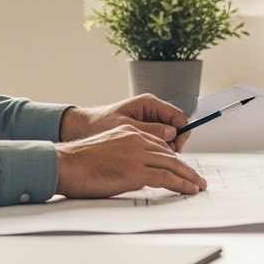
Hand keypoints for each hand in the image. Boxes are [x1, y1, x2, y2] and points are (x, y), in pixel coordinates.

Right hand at [56, 125, 206, 197]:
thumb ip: (122, 155)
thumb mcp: (105, 151)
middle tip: (196, 178)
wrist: (64, 164)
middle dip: (185, 167)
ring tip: (198, 185)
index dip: (173, 157)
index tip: (181, 167)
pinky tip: (190, 189)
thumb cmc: (76, 163)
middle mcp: (136, 139)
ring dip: (188, 177)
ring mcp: (137, 154)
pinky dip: (182, 184)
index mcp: (128, 132)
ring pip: (172, 164)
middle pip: (169, 153)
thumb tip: (129, 171)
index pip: (159, 144)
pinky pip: (166, 177)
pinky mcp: (136, 171)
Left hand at [59, 94, 190, 150]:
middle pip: (176, 127)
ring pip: (168, 135)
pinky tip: (149, 159)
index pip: (178, 117)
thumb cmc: (99, 124)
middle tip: (168, 160)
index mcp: (149, 103)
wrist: (81, 127)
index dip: (182, 134)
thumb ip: (151, 130)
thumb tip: (172, 133)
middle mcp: (151, 109)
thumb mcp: (126, 128)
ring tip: (156, 161)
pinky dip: (157, 149)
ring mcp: (147, 119)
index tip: (178, 149)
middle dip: (175, 143)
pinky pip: (158, 139)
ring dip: (167, 148)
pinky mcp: (142, 129)